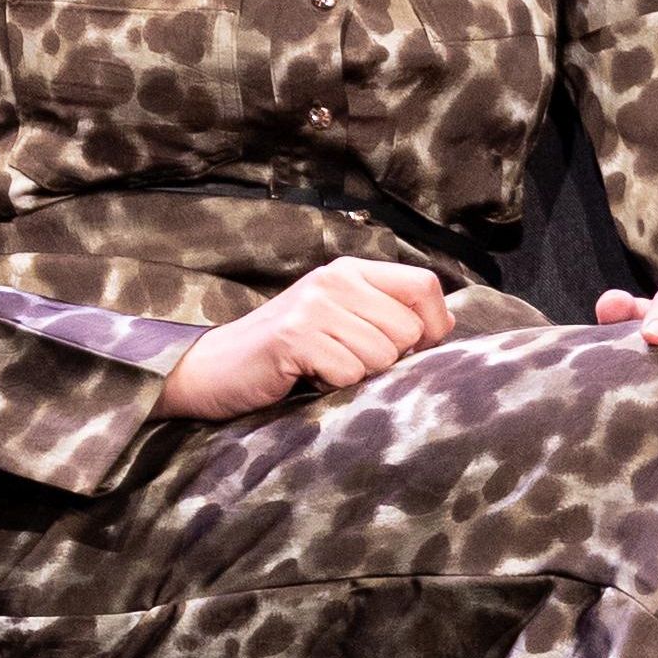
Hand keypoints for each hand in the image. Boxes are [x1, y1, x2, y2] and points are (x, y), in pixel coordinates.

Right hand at [157, 257, 455, 420]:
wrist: (215, 367)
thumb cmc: (285, 352)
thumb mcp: (339, 320)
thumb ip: (385, 315)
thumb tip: (442, 328)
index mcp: (350, 270)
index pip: (425, 286)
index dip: (432, 326)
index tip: (409, 350)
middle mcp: (334, 278)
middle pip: (409, 329)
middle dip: (387, 359)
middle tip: (346, 361)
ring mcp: (313, 305)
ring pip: (382, 355)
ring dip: (357, 375)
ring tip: (322, 368)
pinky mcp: (295, 336)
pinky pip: (349, 372)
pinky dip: (332, 386)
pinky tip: (306, 376)